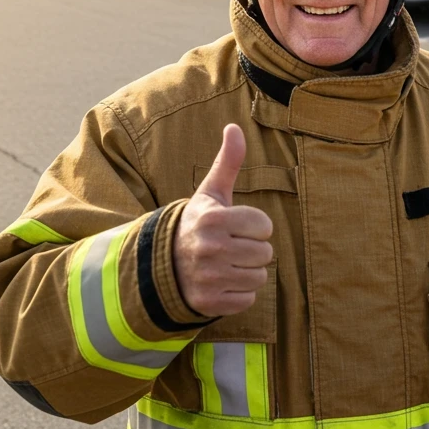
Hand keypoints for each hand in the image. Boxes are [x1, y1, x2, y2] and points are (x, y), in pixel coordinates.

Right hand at [173, 124, 273, 316]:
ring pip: (259, 277)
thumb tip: (234, 126)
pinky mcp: (209, 302)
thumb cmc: (197, 223)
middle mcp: (210, 248)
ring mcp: (208, 277)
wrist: (162, 263)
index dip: (255, 226)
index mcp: (213, 219)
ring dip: (248, 272)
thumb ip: (227, 161)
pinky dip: (240, 293)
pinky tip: (222, 282)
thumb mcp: (210, 192)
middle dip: (253, 249)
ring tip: (228, 264)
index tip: (237, 226)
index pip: (264, 225)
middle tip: (232, 246)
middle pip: (265, 253)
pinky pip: (248, 299)